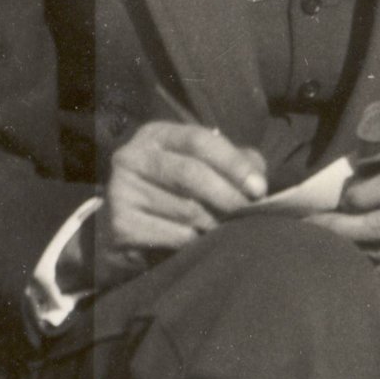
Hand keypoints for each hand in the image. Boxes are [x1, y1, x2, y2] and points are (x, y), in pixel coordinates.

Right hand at [75, 122, 266, 290]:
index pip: (198, 140)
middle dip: (227, 196)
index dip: (233, 163)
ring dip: (214, 223)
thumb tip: (257, 179)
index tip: (259, 188)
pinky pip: (175, 235)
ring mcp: (121, 190)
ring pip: (186, 209)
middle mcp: (131, 157)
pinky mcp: (121, 224)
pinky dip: (195, 242)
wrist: (120, 227)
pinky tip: (196, 241)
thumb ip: (232, 163)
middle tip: (248, 213)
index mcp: (154, 136)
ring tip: (220, 228)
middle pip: (190, 173)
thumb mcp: (198, 165)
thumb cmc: (171, 192)